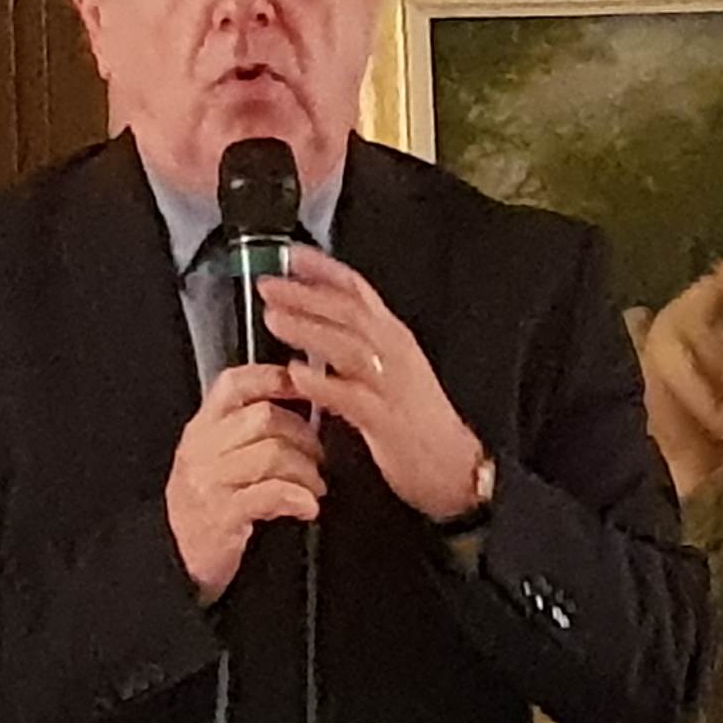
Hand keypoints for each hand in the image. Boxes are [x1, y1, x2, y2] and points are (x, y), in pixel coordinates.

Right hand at [165, 362, 321, 599]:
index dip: (272, 378)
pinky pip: (270, 494)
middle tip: (318, 457)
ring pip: (272, 453)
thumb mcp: (217, 457)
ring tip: (313, 487)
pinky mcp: (222, 515)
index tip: (303, 386)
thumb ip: (246, 429)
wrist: (176, 557)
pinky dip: (298, 498)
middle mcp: (202, 448)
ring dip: (306, 471)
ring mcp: (210, 482)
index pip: (234, 384)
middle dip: (303, 435)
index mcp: (203, 428)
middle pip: (264, 417)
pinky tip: (306, 507)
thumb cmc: (207, 505)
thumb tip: (300, 403)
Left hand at [261, 247, 489, 521]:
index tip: (291, 255)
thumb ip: (357, 345)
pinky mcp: (387, 420)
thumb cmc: (416, 420)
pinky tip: (297, 375)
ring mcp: (393, 385)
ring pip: (348, 347)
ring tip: (274, 320)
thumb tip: (314, 324)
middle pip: (349, 312)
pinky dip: (323, 384)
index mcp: (394, 338)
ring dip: (309, 330)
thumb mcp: (390, 370)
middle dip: (306, 294)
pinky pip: (351, 397)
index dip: (324, 270)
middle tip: (269, 285)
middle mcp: (396, 353)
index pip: (358, 291)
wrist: (453, 467)